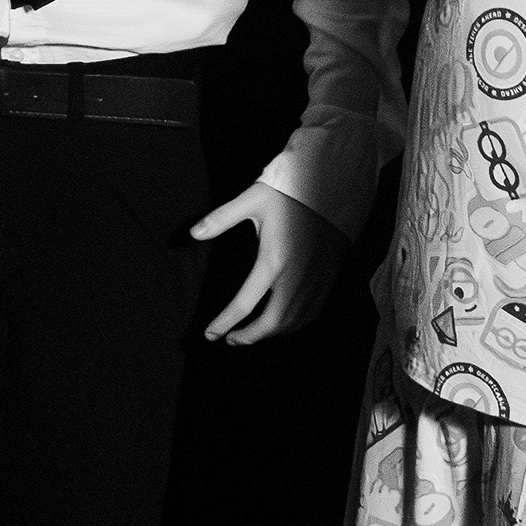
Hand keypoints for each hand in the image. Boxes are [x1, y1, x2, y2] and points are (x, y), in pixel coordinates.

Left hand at [189, 180, 347, 343]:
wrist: (333, 187)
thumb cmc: (289, 192)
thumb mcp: (252, 199)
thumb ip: (221, 218)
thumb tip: (192, 233)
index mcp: (273, 261)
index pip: (244, 304)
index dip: (224, 323)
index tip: (209, 334)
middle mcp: (295, 278)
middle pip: (271, 323)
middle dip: (249, 337)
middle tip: (230, 339)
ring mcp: (315, 282)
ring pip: (293, 322)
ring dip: (270, 333)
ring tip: (251, 332)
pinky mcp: (328, 279)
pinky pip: (311, 314)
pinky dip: (293, 325)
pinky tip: (282, 322)